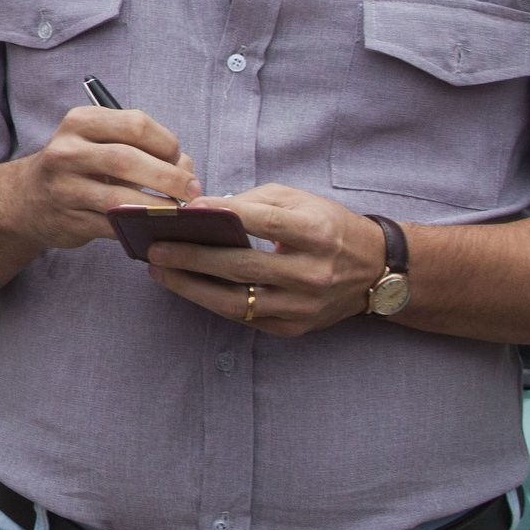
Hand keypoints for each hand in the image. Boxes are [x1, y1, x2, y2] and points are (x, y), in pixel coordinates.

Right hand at [4, 104, 198, 250]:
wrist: (26, 198)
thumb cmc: (78, 166)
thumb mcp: (100, 143)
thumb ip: (142, 149)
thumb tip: (187, 168)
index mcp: (81, 122)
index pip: (136, 124)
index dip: (167, 144)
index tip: (179, 160)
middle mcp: (67, 150)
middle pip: (128, 159)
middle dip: (170, 177)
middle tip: (192, 190)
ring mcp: (64, 187)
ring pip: (120, 199)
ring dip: (157, 207)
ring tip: (177, 211)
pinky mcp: (68, 220)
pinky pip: (113, 227)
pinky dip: (139, 229)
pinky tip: (154, 227)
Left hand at [146, 184, 384, 336]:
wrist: (375, 271)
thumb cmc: (328, 227)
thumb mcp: (300, 201)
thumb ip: (255, 202)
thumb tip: (206, 210)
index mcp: (317, 234)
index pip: (262, 223)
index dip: (221, 215)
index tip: (183, 211)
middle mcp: (313, 273)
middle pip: (242, 266)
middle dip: (191, 257)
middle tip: (154, 248)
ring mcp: (303, 306)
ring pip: (237, 301)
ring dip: (191, 287)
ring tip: (159, 270)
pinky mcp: (295, 328)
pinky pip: (244, 317)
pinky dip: (211, 301)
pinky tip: (186, 286)